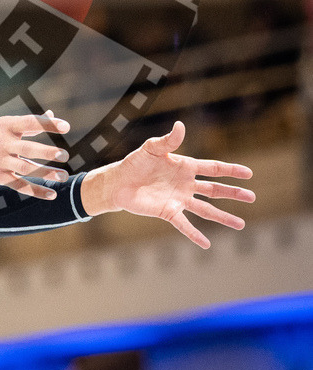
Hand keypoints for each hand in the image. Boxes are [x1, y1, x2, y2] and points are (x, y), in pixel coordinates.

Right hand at [0, 112, 70, 198]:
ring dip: (46, 173)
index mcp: (5, 125)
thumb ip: (28, 123)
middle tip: (64, 155)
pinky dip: (36, 191)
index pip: (30, 122)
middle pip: (28, 148)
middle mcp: (2, 142)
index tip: (66, 126)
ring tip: (63, 177)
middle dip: (47, 152)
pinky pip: (19, 185)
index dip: (48, 124)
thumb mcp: (1, 125)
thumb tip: (52, 113)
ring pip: (26, 168)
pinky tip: (51, 194)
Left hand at [82, 120, 254, 247]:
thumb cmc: (135, 162)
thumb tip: (180, 125)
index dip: (230, 170)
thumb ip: (168, 140)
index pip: (213, 168)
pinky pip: (184, 224)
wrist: (118, 181)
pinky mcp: (168, 212)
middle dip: (233, 193)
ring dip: (223, 217)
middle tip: (252, 197)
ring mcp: (179, 199)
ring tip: (241, 225)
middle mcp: (186, 184)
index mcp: (185, 166)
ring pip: (206, 209)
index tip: (248, 173)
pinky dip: (195, 234)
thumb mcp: (151, 148)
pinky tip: (207, 244)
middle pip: (215, 190)